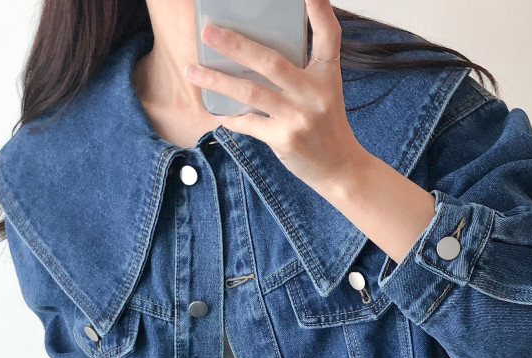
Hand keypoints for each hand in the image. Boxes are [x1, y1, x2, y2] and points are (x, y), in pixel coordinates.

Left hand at [183, 0, 364, 191]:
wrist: (340, 168)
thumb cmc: (326, 126)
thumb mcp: (325, 91)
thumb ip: (300, 71)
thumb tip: (256, 54)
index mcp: (327, 74)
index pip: (328, 35)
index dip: (319, 10)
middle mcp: (314, 93)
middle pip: (270, 62)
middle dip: (236, 45)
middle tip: (209, 32)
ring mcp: (298, 117)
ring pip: (250, 93)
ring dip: (217, 81)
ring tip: (192, 71)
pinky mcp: (285, 140)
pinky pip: (250, 123)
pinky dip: (232, 118)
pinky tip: (219, 113)